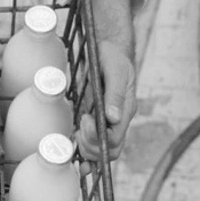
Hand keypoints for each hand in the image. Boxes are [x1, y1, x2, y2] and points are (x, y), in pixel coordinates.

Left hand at [75, 38, 136, 165]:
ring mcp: (107, 121)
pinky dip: (83, 147)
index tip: (86, 118)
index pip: (115, 140)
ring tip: (76, 130)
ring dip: (85, 147)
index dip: (98, 136)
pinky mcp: (97, 118)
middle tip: (79, 126)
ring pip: (100, 149)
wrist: (109, 49)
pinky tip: (73, 145)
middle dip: (91, 145)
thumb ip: (115, 94)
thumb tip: (113, 118)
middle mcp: (118, 120)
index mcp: (126, 111)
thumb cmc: (114, 57)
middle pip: (108, 151)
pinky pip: (92, 141)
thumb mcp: (116, 70)